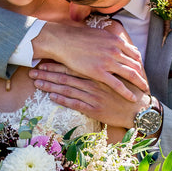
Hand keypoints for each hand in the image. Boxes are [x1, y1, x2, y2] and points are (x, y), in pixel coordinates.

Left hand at [29, 61, 150, 128]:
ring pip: (67, 88)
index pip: (73, 66)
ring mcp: (93, 96)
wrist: (138, 109)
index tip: (42, 62)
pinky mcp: (94, 109)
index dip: (56, 65)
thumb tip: (91, 61)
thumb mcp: (117, 75)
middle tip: (33, 72)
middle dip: (47, 74)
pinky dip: (62, 99)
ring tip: (36, 83)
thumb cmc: (128, 92)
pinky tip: (51, 96)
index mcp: (98, 73)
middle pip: (66, 76)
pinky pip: (74, 103)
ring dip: (50, 85)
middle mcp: (93, 82)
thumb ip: (104, 68)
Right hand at [30, 21, 148, 100]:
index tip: (141, 70)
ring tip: (144, 91)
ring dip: (139, 83)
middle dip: (142, 75)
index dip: (139, 64)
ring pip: (130, 74)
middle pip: (135, 65)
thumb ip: (111, 40)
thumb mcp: (99, 35)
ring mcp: (108, 62)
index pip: (134, 54)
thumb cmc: (78, 37)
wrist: (64, 40)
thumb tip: (119, 43)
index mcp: (116, 41)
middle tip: (145, 83)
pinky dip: (127, 92)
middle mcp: (115, 50)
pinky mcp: (99, 73)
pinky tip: (132, 98)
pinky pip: (117, 85)